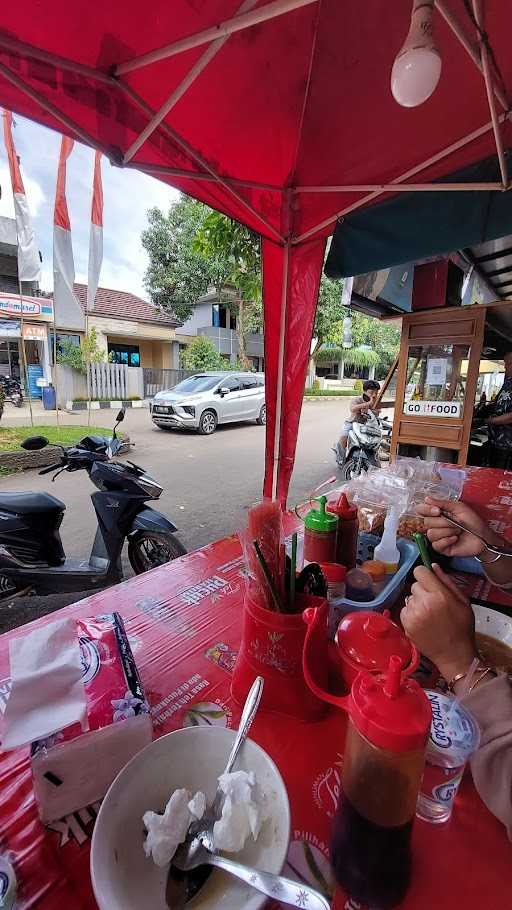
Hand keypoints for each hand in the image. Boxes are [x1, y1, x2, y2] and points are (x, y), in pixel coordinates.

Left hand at [401, 564, 476, 680]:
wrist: (454, 654)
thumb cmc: (462, 627)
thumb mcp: (462, 601)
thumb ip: (446, 581)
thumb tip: (432, 566)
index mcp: (439, 595)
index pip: (419, 571)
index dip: (425, 575)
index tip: (429, 582)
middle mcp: (423, 603)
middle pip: (414, 585)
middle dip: (423, 591)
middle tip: (433, 603)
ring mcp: (413, 615)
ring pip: (409, 598)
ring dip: (416, 603)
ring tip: (429, 615)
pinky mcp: (406, 625)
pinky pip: (404, 610)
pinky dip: (411, 614)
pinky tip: (422, 622)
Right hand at [416, 497, 491, 557]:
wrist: (483, 537)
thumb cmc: (473, 522)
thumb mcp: (460, 508)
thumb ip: (443, 503)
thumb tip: (427, 499)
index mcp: (438, 513)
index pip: (421, 510)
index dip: (426, 510)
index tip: (437, 511)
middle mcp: (435, 525)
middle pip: (426, 522)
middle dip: (443, 522)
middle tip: (456, 523)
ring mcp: (438, 537)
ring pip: (431, 534)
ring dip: (447, 531)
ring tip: (458, 531)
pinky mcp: (441, 548)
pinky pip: (436, 544)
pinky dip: (447, 540)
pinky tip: (455, 539)